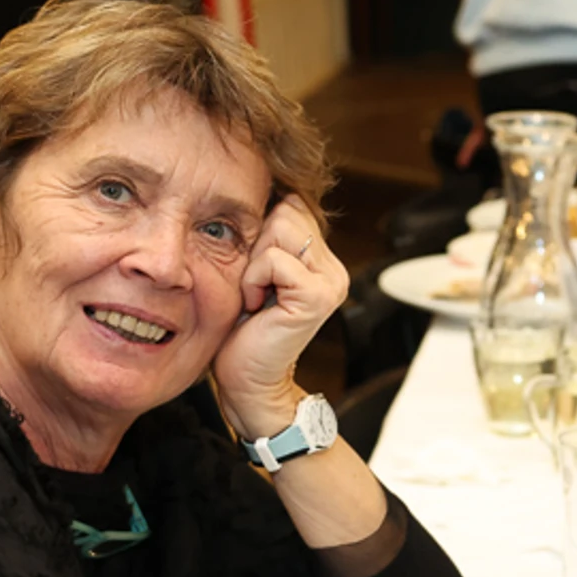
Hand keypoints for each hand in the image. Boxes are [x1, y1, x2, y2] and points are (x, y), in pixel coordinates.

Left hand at [211, 196, 347, 439]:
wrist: (248, 381)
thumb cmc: (242, 331)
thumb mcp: (254, 272)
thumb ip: (268, 239)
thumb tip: (263, 195)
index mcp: (322, 261)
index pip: (292, 206)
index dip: (262, 231)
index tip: (256, 272)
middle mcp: (334, 269)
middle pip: (287, 211)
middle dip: (258, 245)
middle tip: (256, 286)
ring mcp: (331, 282)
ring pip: (280, 230)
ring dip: (254, 263)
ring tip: (257, 294)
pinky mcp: (317, 296)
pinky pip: (274, 259)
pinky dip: (254, 280)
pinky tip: (257, 305)